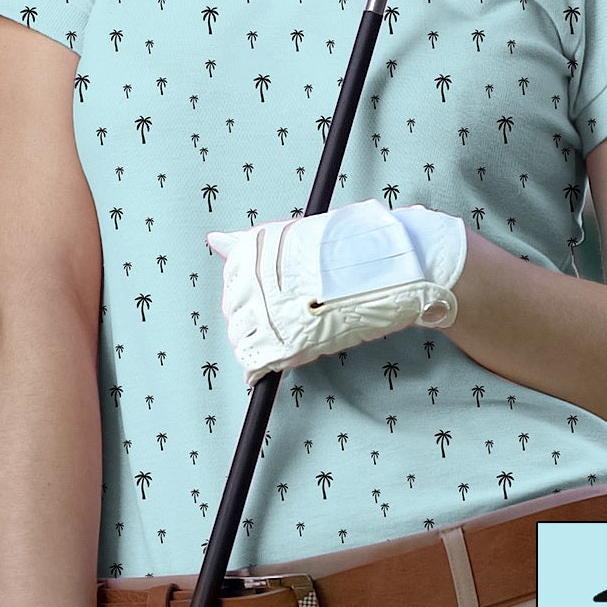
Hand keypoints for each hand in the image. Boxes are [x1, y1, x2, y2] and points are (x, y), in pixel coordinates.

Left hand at [207, 200, 466, 381]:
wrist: (392, 268)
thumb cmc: (351, 249)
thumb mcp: (296, 236)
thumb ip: (253, 244)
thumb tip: (214, 240)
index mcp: (256, 249)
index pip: (232, 282)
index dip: (248, 296)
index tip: (267, 300)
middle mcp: (256, 278)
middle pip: (233, 311)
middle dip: (250, 320)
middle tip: (280, 322)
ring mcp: (270, 311)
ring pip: (241, 337)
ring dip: (255, 343)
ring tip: (282, 339)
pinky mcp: (286, 342)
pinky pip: (255, 362)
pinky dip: (257, 368)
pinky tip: (264, 369)